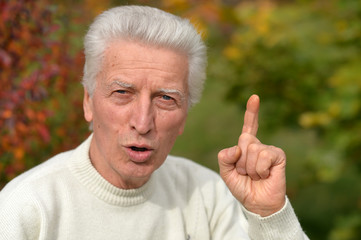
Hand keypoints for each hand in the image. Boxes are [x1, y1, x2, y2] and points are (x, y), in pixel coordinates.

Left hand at [218, 95, 285, 216]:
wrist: (257, 203)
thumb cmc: (243, 187)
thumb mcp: (226, 172)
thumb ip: (224, 158)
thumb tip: (236, 148)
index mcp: (246, 146)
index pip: (249, 126)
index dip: (252, 112)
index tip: (255, 97)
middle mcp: (258, 145)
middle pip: (244, 139)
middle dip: (240, 160)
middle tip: (247, 172)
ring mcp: (269, 149)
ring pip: (252, 149)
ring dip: (250, 168)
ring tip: (256, 175)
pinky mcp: (279, 156)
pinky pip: (263, 155)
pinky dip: (260, 169)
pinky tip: (265, 175)